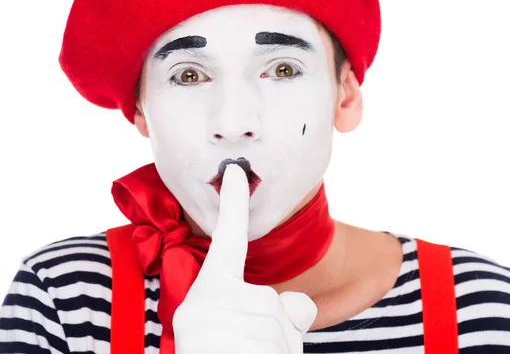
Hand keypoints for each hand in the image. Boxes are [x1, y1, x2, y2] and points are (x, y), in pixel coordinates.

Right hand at [173, 164, 316, 352]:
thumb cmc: (213, 352)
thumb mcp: (219, 326)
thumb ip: (257, 307)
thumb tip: (301, 304)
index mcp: (208, 293)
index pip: (226, 240)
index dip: (233, 206)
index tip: (237, 173)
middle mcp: (223, 302)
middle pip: (271, 302)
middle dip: (266, 328)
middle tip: (234, 349)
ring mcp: (246, 323)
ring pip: (284, 327)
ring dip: (272, 348)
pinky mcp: (269, 342)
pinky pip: (288, 344)